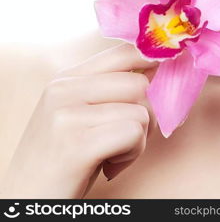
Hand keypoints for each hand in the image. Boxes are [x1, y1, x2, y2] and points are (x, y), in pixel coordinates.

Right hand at [0, 42, 158, 198]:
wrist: (25, 198)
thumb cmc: (62, 158)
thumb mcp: (79, 113)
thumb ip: (109, 88)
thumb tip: (156, 66)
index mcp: (67, 77)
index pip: (124, 50)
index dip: (153, 60)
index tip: (165, 74)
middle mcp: (64, 88)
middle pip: (140, 83)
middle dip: (146, 116)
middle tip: (126, 138)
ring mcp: (67, 113)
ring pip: (141, 111)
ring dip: (138, 141)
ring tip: (111, 154)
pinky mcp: (76, 143)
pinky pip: (133, 133)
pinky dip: (131, 155)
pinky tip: (109, 166)